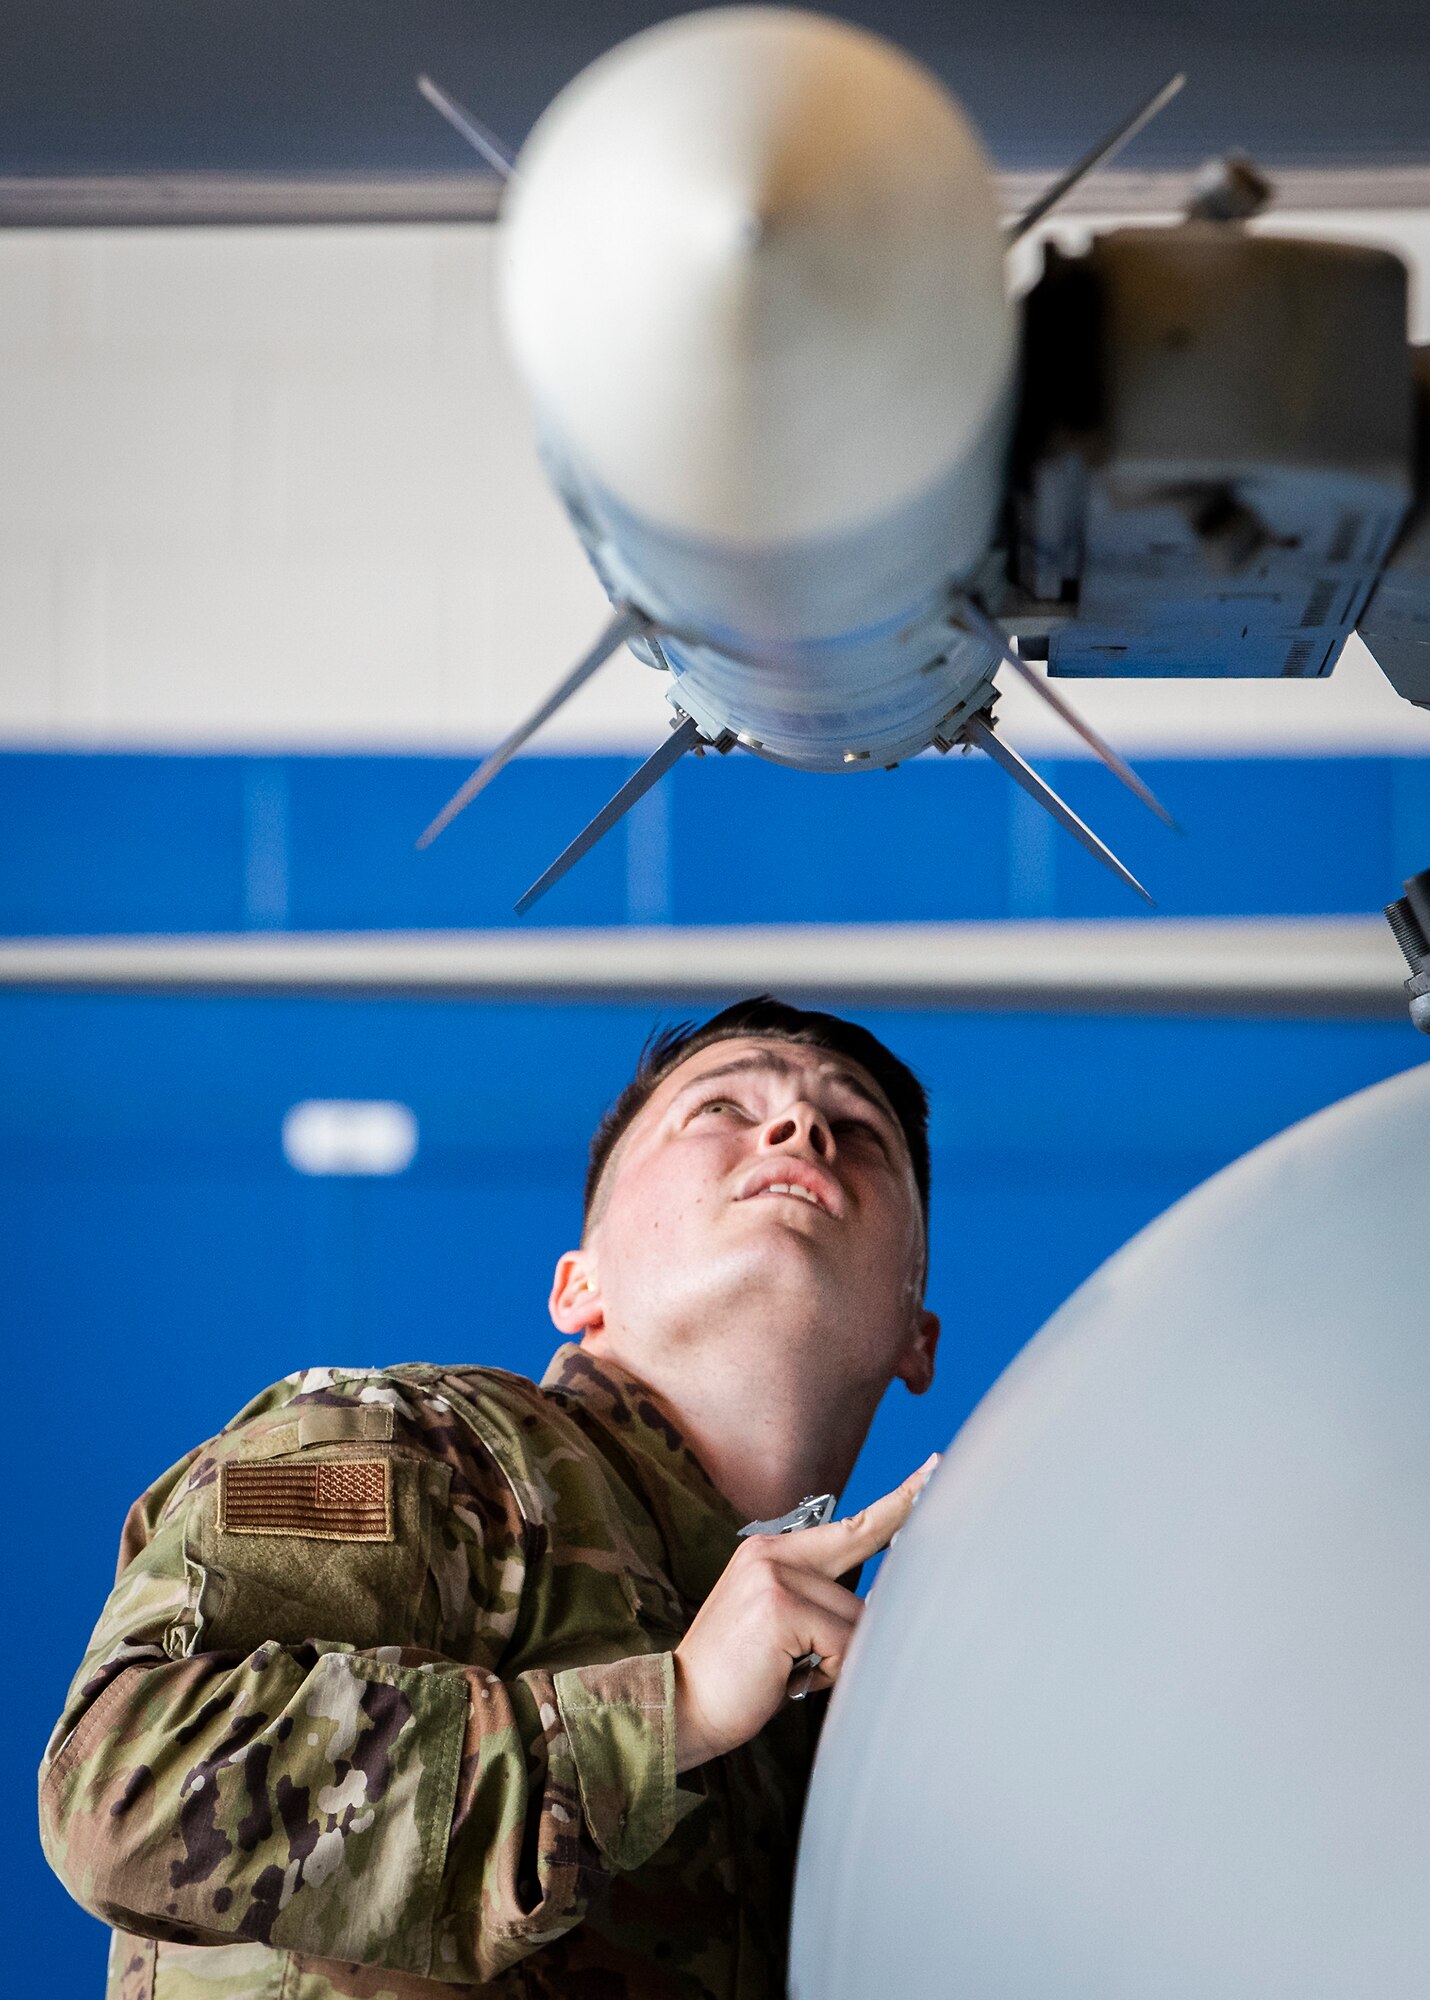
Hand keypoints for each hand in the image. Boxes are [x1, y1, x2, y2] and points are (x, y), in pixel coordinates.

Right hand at [673, 1455, 938, 1770]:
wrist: (680, 1706)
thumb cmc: (737, 1676)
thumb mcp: (777, 1622)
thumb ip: (818, 1601)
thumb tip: (880, 1606)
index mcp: (770, 1552)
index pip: (849, 1524)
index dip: (896, 1502)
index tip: (934, 1469)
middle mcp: (772, 1553)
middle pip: (861, 1573)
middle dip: (882, 1582)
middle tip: (914, 1516)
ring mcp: (775, 1576)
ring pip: (855, 1619)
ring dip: (836, 1659)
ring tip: (790, 1671)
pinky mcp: (780, 1607)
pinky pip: (843, 1644)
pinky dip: (827, 1673)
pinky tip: (786, 1679)